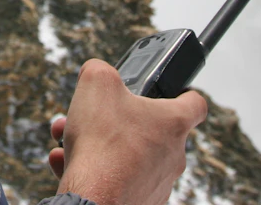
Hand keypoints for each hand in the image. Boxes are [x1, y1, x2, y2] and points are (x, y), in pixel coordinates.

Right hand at [51, 60, 206, 204]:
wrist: (95, 199)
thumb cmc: (103, 144)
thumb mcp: (97, 83)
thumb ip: (100, 69)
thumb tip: (97, 72)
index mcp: (172, 123)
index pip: (195, 104)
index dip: (183, 93)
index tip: (173, 92)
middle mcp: (172, 156)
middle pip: (148, 129)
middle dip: (115, 120)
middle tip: (92, 116)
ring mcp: (157, 182)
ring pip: (127, 155)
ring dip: (99, 144)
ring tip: (69, 140)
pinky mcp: (139, 202)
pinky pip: (115, 179)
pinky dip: (92, 169)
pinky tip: (66, 162)